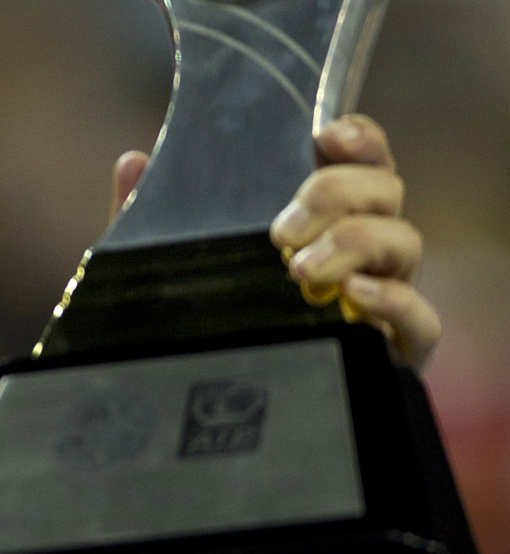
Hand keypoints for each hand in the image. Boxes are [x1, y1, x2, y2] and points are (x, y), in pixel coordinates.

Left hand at [109, 115, 441, 371]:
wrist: (226, 419)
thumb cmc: (212, 325)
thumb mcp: (173, 271)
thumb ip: (152, 220)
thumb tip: (131, 162)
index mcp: (323, 216)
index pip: (359, 158)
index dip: (357, 138)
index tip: (325, 135)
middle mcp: (363, 247)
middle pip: (384, 189)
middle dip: (337, 193)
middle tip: (281, 228)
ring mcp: (385, 295)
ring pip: (404, 242)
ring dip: (356, 241)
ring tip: (301, 268)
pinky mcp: (396, 350)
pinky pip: (422, 319)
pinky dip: (395, 300)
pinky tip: (355, 293)